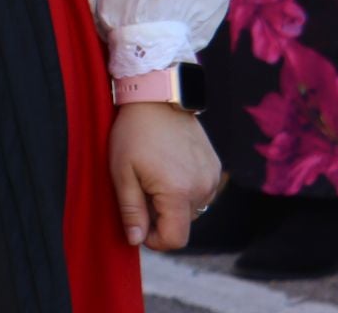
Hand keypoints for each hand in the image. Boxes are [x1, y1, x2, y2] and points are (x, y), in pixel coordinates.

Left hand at [109, 100, 220, 251]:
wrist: (157, 97)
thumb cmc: (134, 133)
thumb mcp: (121, 172)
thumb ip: (131, 209)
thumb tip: (136, 240)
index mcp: (178, 192)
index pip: (175, 239)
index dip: (155, 240)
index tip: (139, 224)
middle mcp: (203, 188)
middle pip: (182, 224)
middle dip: (161, 215)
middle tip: (142, 187)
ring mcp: (213, 177)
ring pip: (192, 209)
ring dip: (173, 202)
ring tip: (155, 174)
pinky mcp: (216, 167)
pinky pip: (201, 192)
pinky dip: (185, 188)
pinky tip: (169, 167)